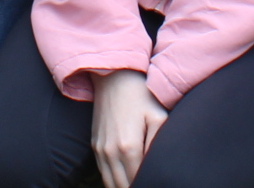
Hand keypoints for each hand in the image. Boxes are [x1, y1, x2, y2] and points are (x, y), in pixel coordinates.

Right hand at [90, 70, 168, 187]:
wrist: (113, 77)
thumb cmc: (141, 95)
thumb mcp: (158, 117)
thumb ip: (158, 145)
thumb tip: (158, 168)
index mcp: (129, 148)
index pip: (138, 181)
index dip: (149, 184)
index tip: (158, 183)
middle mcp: (111, 153)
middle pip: (123, 186)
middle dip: (136, 186)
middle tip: (150, 182)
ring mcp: (100, 150)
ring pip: (111, 183)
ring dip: (124, 186)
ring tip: (138, 183)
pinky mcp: (94, 145)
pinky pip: (103, 172)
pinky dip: (113, 180)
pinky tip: (125, 180)